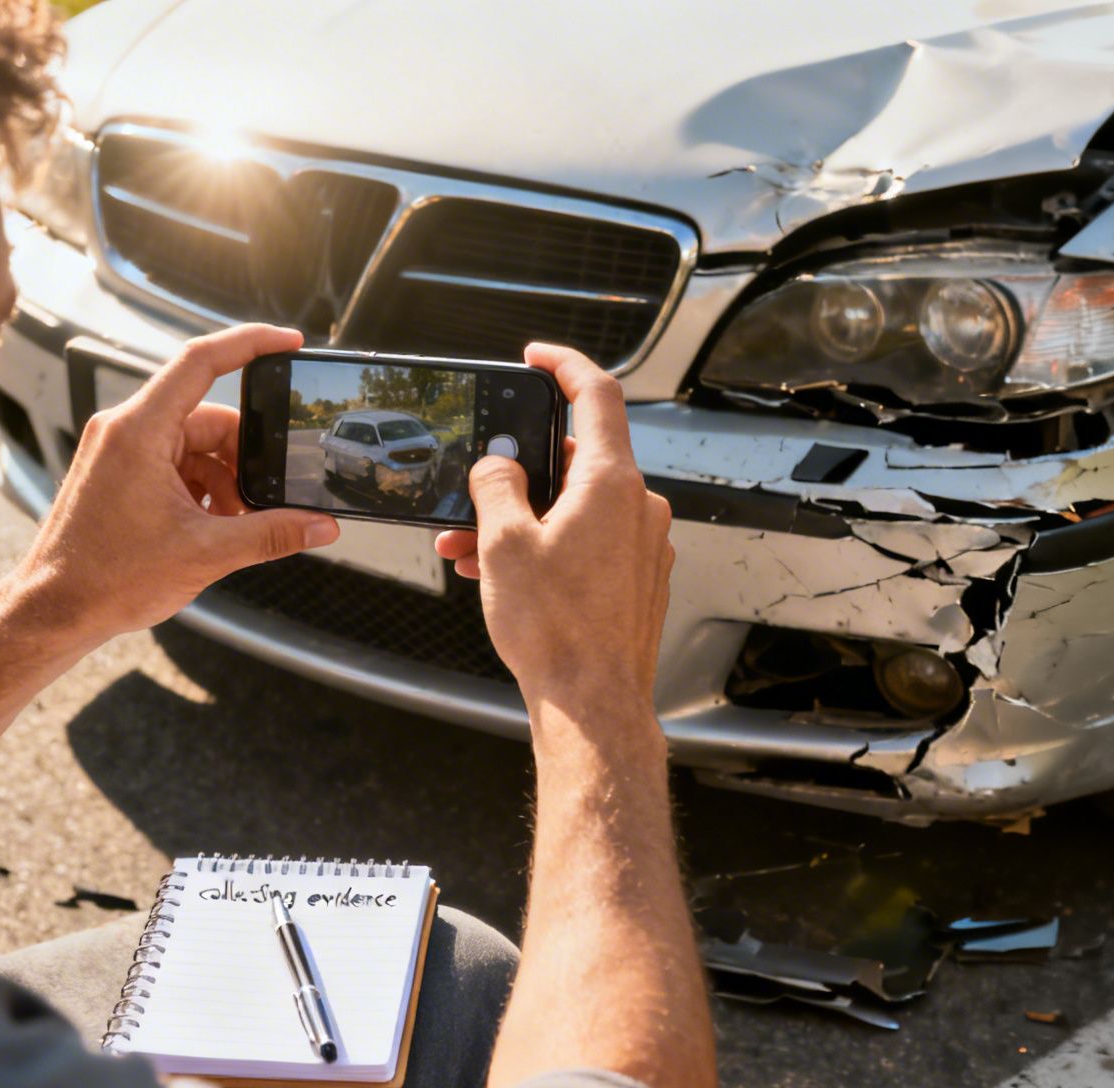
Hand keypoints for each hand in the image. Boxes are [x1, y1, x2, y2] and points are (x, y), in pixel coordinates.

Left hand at [13, 325, 337, 645]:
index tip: (289, 342)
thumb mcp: (206, 553)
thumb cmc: (106, 579)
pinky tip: (211, 528)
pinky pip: (176, 465)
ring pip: (195, 446)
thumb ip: (272, 534)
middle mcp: (125, 431)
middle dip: (244, 458)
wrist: (55, 610)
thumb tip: (321, 527)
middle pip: (209, 418)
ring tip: (234, 525)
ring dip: (224, 481)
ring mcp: (120, 452)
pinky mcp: (120, 474)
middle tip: (265, 499)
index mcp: (139, 431)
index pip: (201, 361)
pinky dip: (202, 490)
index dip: (250, 343)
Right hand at [435, 344, 672, 711]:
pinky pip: (587, 544)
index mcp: (612, 484)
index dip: (565, 364)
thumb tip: (496, 466)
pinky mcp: (637, 580)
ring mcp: (643, 546)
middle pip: (576, 460)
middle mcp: (639, 509)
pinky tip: (503, 575)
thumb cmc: (556, 631)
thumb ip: (496, 488)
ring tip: (470, 549)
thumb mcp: (504, 543)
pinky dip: (545, 547)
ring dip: (522, 519)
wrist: (592, 705)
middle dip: (518, 473)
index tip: (538, 357)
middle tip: (474, 490)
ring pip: (574, 509)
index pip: (597, 394)